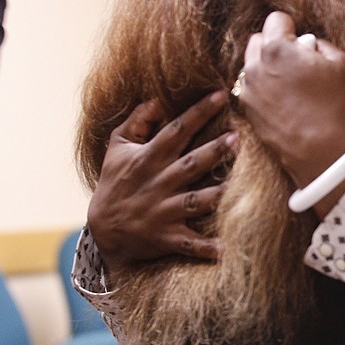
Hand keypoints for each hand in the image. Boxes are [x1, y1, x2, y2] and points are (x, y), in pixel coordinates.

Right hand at [87, 91, 234, 272]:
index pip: (176, 130)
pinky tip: (227, 249)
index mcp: (148, 159)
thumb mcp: (118, 147)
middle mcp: (158, 184)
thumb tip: (158, 100)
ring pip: (196, 201)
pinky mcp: (168, 237)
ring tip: (241, 183)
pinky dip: (207, 248)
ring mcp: (163, 212)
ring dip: (218, 193)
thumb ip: (137, 121)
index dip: (198, 112)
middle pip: (191, 164)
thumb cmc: (116, 181)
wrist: (103, 229)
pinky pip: (190, 244)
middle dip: (214, 151)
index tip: (220, 95)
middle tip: (238, 136)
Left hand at [238, 12, 344, 196]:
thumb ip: (320, 44)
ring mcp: (248, 88)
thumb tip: (307, 43)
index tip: (303, 42)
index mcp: (278, 49)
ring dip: (266, 64)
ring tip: (289, 81)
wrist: (321, 152)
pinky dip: (263, 85)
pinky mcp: (247, 108)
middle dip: (276, 44)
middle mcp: (255, 65)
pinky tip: (283, 98)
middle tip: (297, 61)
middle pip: (259, 39)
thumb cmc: (335, 107)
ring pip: (251, 62)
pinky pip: (251, 85)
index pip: (276, 19)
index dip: (292, 27)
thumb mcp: (341, 64)